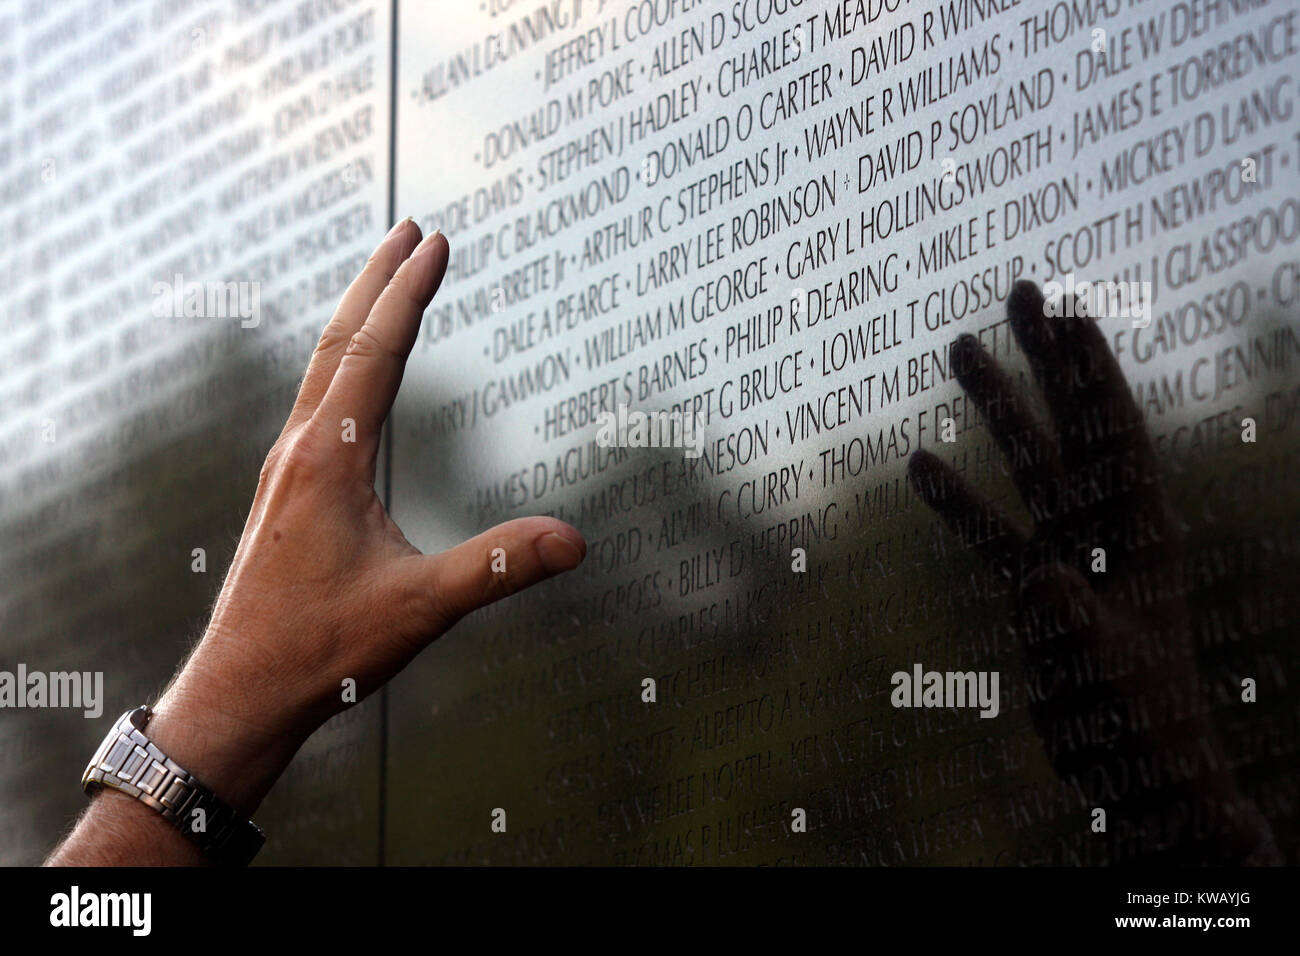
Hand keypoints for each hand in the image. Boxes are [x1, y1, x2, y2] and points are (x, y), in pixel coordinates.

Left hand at [48, 219, 586, 863]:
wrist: (239, 691)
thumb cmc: (318, 651)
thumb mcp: (420, 607)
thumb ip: (499, 567)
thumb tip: (575, 540)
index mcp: (328, 460)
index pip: (376, 354)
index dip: (409, 293)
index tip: (435, 242)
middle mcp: (300, 451)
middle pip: (339, 342)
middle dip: (376, 281)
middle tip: (409, 231)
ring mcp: (286, 470)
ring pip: (321, 370)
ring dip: (356, 318)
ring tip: (383, 284)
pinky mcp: (285, 494)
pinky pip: (316, 402)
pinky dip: (343, 364)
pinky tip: (352, 380)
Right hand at [908, 280, 1277, 863]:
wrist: (1135, 772)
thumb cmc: (1139, 722)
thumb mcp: (1110, 669)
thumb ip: (1073, 619)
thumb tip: (1039, 576)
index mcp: (1145, 531)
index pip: (1119, 432)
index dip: (1095, 370)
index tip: (1070, 310)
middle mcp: (1109, 525)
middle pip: (1073, 424)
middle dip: (1046, 360)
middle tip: (1019, 293)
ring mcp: (1071, 549)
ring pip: (1029, 463)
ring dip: (995, 407)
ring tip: (958, 349)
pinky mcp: (1037, 584)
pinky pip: (989, 530)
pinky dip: (956, 498)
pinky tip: (919, 463)